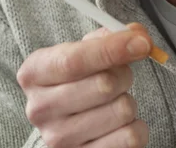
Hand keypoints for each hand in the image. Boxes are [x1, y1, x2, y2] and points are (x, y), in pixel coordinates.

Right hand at [17, 23, 151, 147]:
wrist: (67, 118)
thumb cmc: (78, 76)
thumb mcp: (84, 49)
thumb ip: (110, 37)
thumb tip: (140, 39)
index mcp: (34, 73)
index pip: (73, 61)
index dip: (111, 49)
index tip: (141, 43)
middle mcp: (40, 109)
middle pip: (103, 84)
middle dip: (123, 73)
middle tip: (119, 75)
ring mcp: (59, 139)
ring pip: (122, 109)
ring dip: (129, 99)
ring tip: (114, 100)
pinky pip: (131, 137)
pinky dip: (136, 125)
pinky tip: (119, 122)